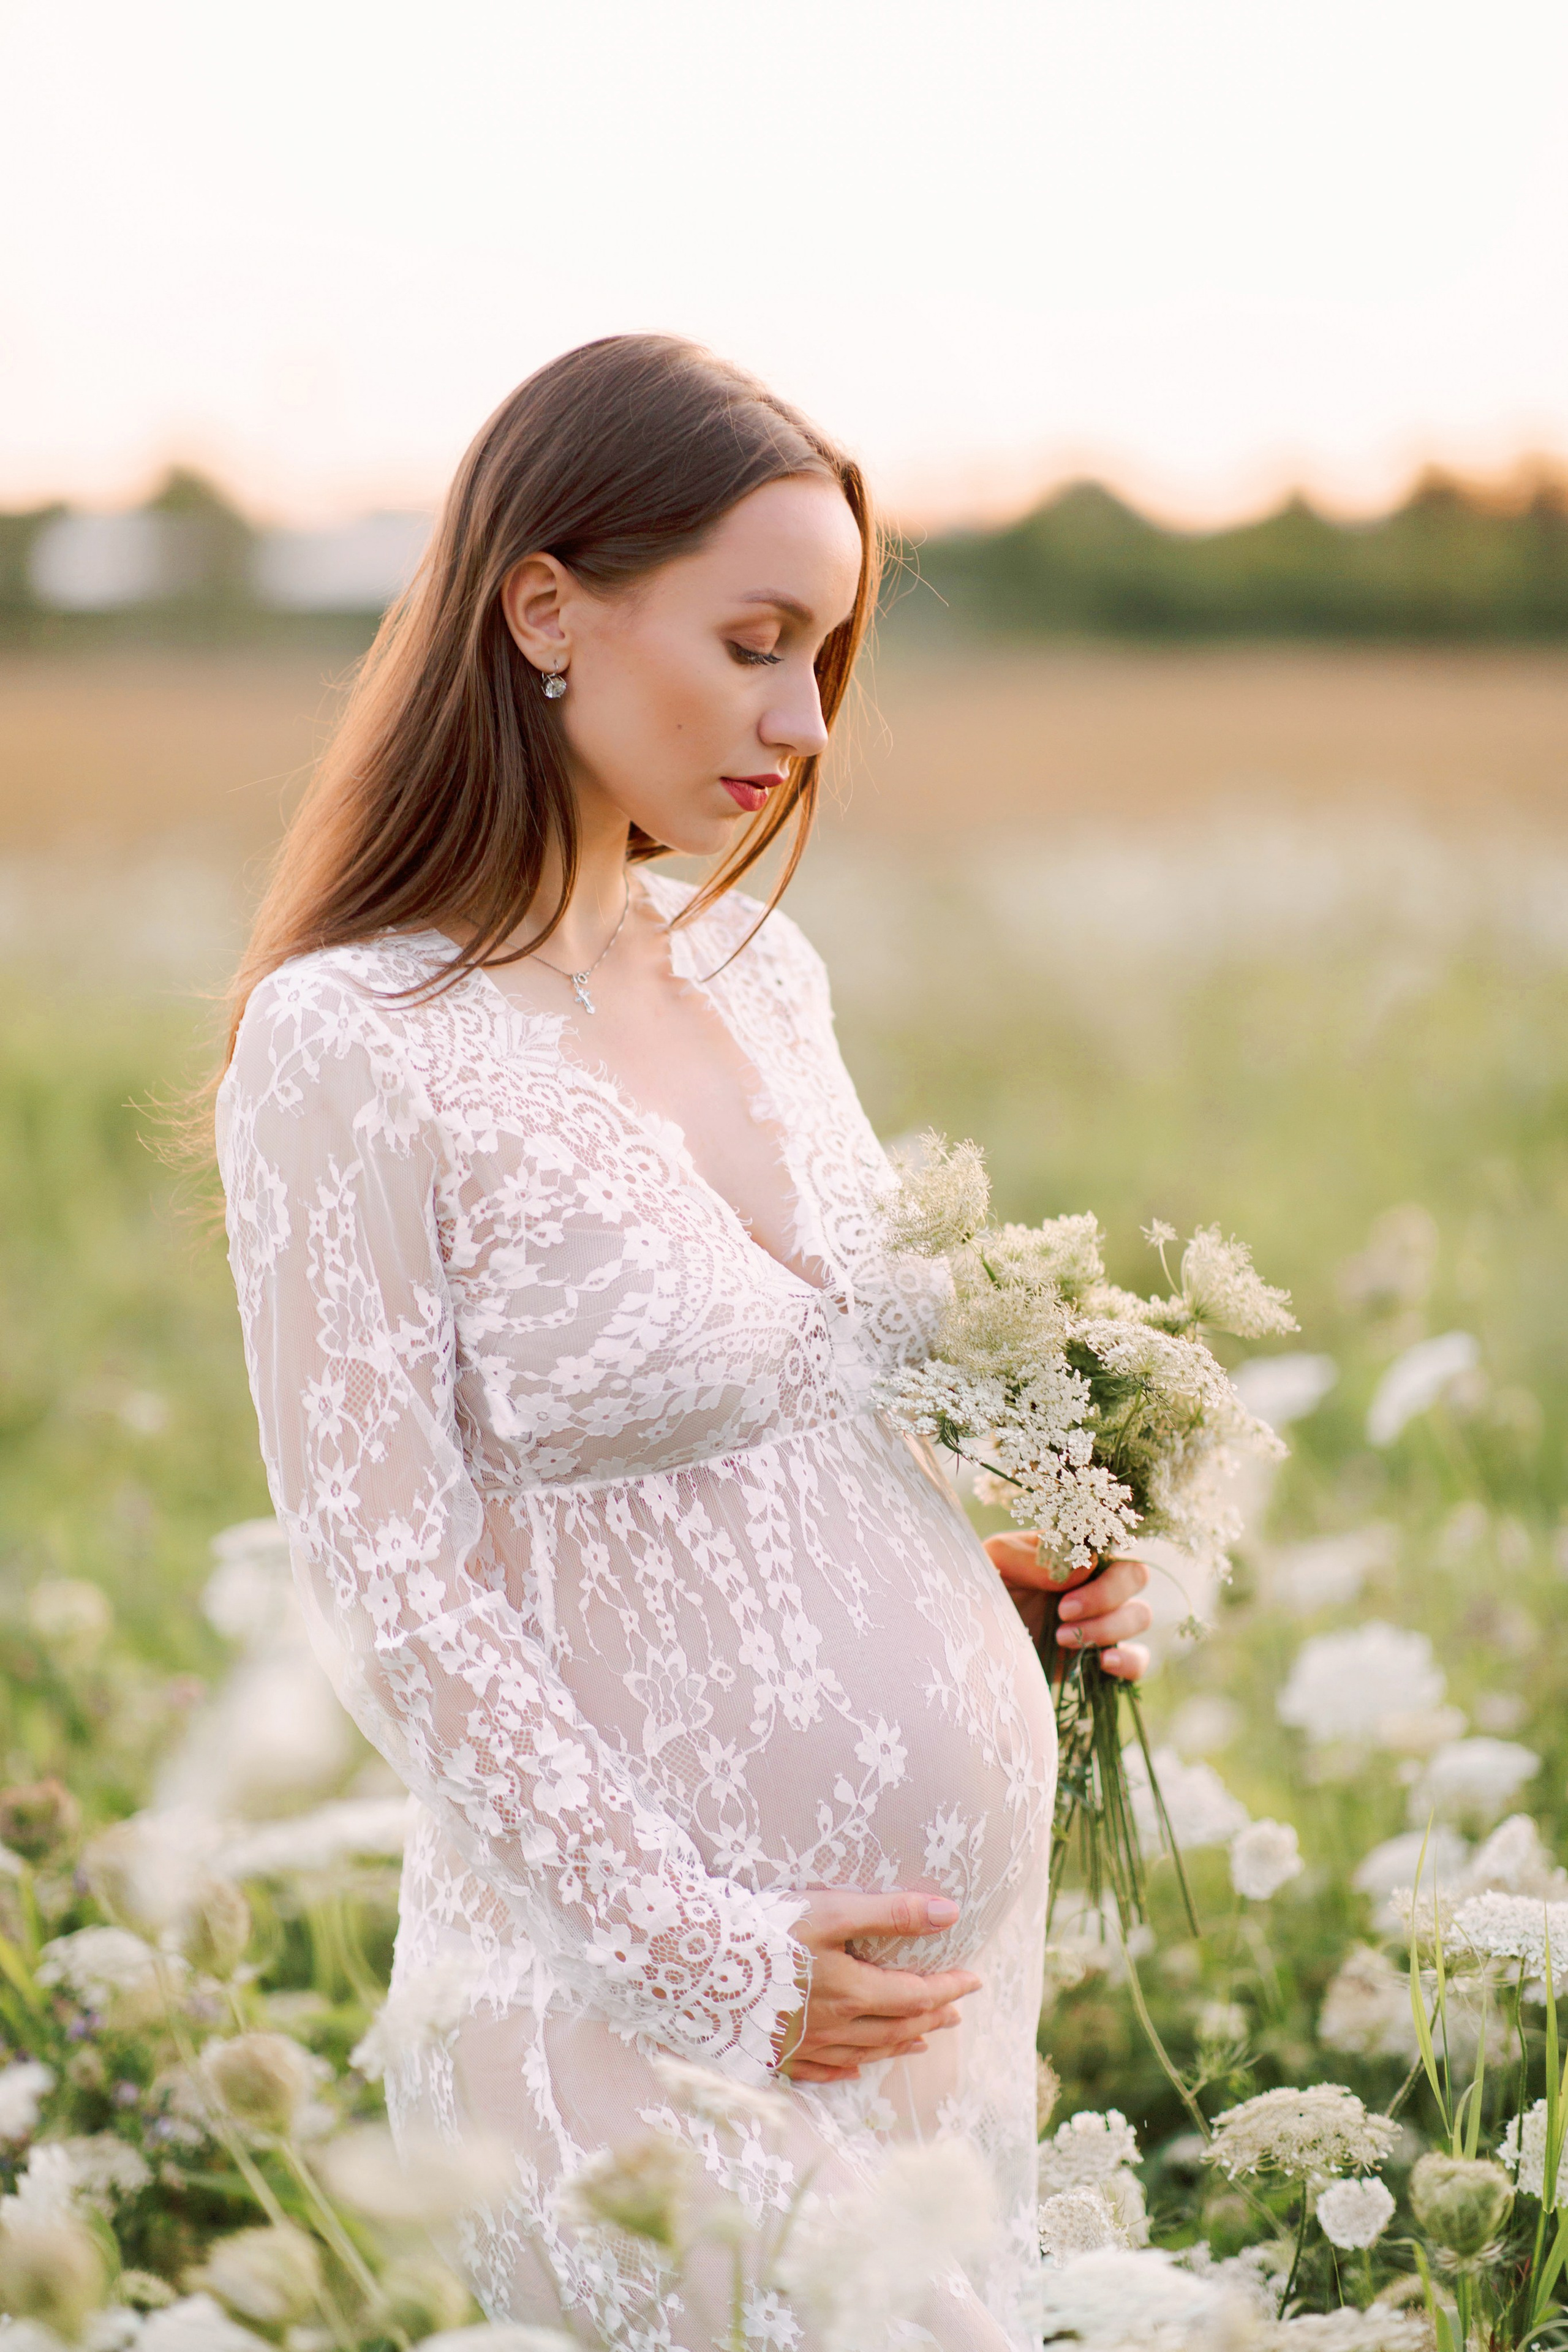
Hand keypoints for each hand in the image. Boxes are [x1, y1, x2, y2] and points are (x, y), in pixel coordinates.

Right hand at [774, 1888, 982, 2085]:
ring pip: (864, 2051)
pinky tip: (854, 2069)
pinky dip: (845, 2069)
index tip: (975, 1980)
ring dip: (899, 2045)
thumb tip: (949, 1913)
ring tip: (922, 2040)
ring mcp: (804, 2045)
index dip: (949, 1987)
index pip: (916, 1995)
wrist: (700, 1965)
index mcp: (852, 1992)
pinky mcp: (775, 2052)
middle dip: (930, 2017)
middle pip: (895, 2028)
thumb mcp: (833, 1910)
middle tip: (956, 2010)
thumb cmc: (769, 1930)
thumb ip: (892, 1913)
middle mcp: (834, 2026)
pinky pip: (821, 2071)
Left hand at [984, 1534, 1151, 1683]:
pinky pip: (1139, 1659)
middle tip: (1062, 1611)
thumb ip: (1031, 1557)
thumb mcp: (995, 1562)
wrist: (974, 1639)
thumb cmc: (984, 1588)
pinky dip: (1129, 1661)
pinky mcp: (1101, 1657)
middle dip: (1106, 1594)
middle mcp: (1096, 1581)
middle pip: (1135, 1575)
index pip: (1114, 1539)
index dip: (1102, 1553)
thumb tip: (1083, 1566)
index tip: (1068, 1577)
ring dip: (1109, 1628)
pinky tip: (1103, 1662)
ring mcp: (1102, 1620)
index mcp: (1075, 1550)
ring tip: (1061, 1638)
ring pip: (1140, 1614)